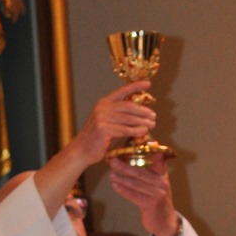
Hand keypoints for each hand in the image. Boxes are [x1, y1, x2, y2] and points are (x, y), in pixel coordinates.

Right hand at [32, 83, 156, 219]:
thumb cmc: (97, 140)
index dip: (135, 86)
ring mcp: (101, 117)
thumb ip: (122, 119)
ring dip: (142, 121)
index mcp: (104, 103)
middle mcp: (102, 107)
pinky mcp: (103, 128)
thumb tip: (142, 118)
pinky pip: (124, 129)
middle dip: (143, 110)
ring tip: (152, 124)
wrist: (81, 151)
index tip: (148, 84)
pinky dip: (136, 131)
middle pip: (128, 106)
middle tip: (154, 115)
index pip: (122, 91)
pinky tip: (144, 132)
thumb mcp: (110, 125)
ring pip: (128, 118)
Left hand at [108, 154, 178, 235]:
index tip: (140, 142)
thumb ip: (155, 168)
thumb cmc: (158, 200)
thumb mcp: (159, 183)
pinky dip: (124, 191)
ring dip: (122, 179)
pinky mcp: (150, 205)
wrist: (165, 221)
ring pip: (136, 184)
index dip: (151, 150)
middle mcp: (162, 184)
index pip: (158, 160)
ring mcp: (157, 195)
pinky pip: (134, 196)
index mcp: (163, 176)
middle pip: (140, 173)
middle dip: (125, 167)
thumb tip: (147, 150)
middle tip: (113, 161)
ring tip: (111, 174)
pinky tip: (115, 186)